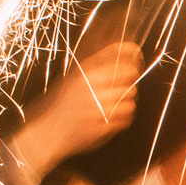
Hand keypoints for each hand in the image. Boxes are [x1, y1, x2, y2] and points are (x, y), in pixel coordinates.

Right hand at [14, 41, 142, 180]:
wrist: (49, 132)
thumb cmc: (61, 106)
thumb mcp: (72, 80)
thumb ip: (95, 67)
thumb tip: (121, 52)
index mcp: (84, 73)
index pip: (118, 56)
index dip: (131, 55)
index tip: (136, 57)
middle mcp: (93, 88)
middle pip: (129, 77)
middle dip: (128, 81)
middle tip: (121, 87)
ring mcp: (99, 108)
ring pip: (130, 100)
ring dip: (125, 103)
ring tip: (111, 106)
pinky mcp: (104, 126)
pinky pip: (126, 119)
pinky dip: (121, 119)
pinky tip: (109, 118)